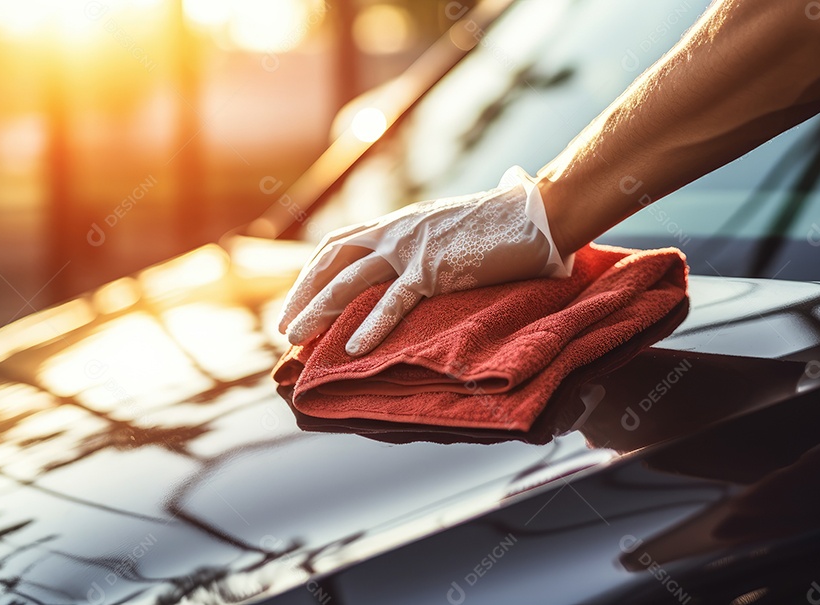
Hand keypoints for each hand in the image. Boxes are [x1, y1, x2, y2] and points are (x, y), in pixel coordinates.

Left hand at [277, 166, 573, 355]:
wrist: (534, 213)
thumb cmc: (503, 221)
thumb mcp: (451, 227)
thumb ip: (431, 240)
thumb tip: (430, 256)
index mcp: (399, 221)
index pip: (340, 243)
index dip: (313, 271)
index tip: (298, 296)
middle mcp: (396, 231)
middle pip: (333, 262)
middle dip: (303, 295)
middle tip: (284, 328)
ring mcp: (412, 248)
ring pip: (350, 282)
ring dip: (318, 312)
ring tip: (297, 340)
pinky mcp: (434, 269)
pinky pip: (394, 302)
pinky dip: (370, 327)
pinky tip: (352, 350)